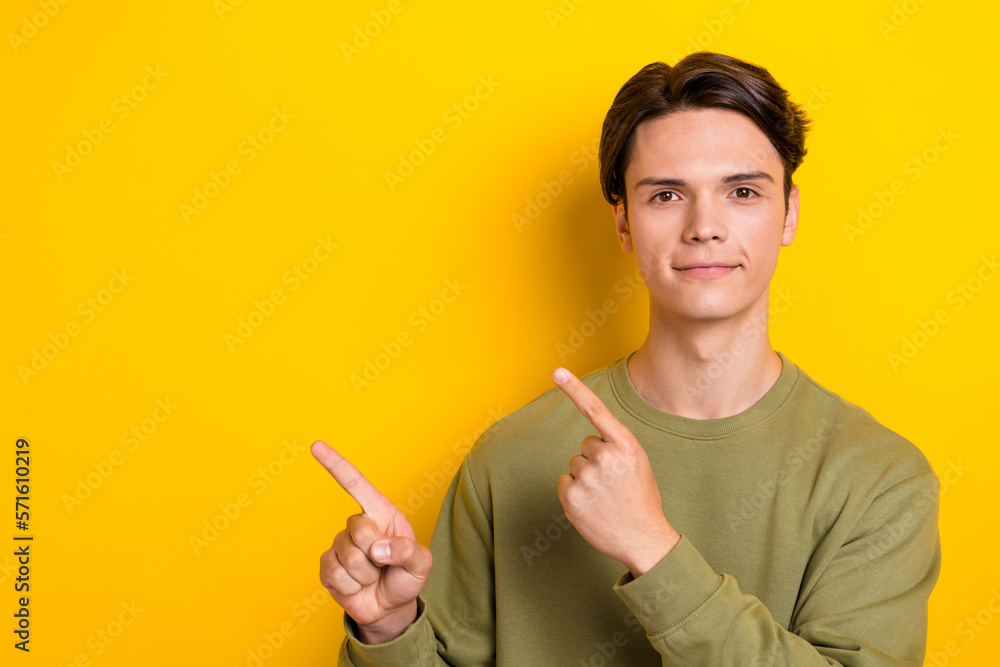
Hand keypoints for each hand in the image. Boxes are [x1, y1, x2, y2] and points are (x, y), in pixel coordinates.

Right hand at [311, 440, 432, 643]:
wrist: (389, 608)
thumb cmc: (406, 577)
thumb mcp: (420, 564)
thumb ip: (407, 551)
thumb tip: (377, 549)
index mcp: (381, 513)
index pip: (356, 485)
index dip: (336, 465)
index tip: (315, 446)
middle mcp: (358, 525)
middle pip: (358, 530)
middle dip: (375, 554)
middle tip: (384, 566)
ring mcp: (339, 545)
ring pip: (347, 557)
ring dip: (365, 575)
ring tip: (372, 577)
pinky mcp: (327, 567)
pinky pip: (335, 575)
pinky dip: (352, 587)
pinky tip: (358, 587)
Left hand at [551, 367, 679, 576]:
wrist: (644, 539)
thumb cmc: (640, 500)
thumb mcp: (638, 464)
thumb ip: (616, 447)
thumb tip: (589, 444)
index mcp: (625, 445)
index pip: (595, 410)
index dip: (574, 389)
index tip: (557, 371)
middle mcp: (605, 456)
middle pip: (585, 446)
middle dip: (594, 461)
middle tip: (613, 484)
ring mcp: (587, 477)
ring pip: (574, 466)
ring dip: (585, 479)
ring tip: (605, 498)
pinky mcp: (572, 497)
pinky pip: (565, 483)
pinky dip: (574, 494)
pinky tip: (592, 507)